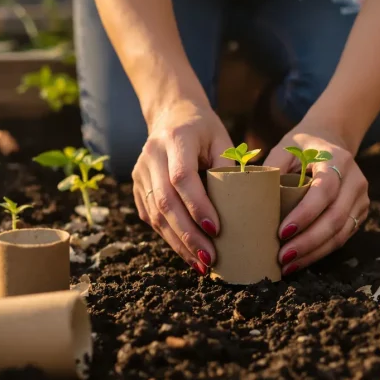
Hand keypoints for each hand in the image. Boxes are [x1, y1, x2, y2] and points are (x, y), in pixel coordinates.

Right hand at [132, 101, 233, 275]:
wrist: (171, 114)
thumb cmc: (204, 129)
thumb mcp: (222, 138)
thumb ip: (229, 167)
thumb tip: (242, 206)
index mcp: (176, 138)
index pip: (182, 177)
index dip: (197, 206)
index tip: (216, 229)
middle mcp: (152, 155)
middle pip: (165, 202)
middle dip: (187, 234)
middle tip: (209, 259)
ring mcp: (140, 172)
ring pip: (155, 214)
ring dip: (178, 243)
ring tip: (200, 264)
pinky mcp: (137, 185)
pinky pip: (150, 217)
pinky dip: (169, 237)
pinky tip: (187, 253)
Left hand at [263, 123, 369, 275]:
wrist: (331, 141)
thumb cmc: (302, 146)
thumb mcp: (285, 147)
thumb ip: (271, 167)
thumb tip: (249, 196)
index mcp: (337, 160)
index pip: (325, 190)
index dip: (305, 214)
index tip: (282, 232)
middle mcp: (355, 180)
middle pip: (336, 218)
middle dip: (308, 242)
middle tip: (282, 257)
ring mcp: (361, 198)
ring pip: (341, 233)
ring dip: (314, 253)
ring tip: (288, 266)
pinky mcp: (360, 213)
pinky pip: (342, 237)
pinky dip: (320, 252)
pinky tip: (300, 260)